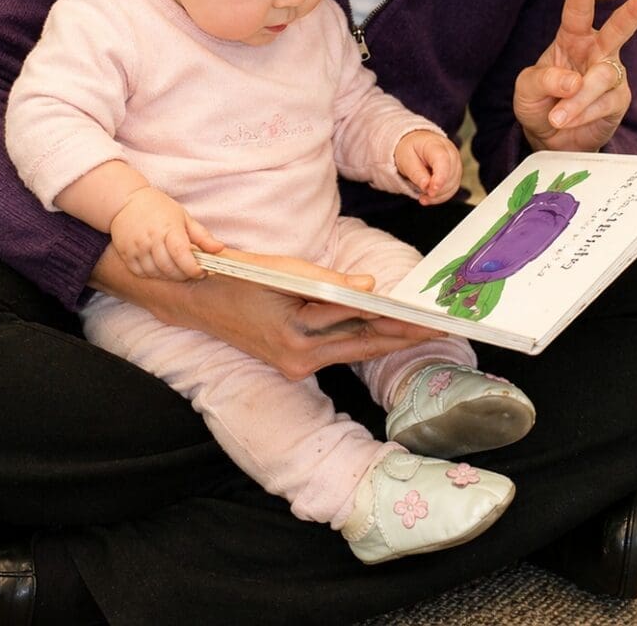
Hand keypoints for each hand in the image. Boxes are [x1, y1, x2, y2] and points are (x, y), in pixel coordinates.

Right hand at [89, 245, 442, 379]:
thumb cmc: (239, 277)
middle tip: (438, 326)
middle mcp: (298, 356)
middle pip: (362, 344)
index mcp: (295, 333)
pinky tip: (386, 331)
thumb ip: (327, 281)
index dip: (395, 320)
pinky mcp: (293, 365)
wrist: (198, 300)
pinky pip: (337, 351)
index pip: (356, 323)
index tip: (425, 315)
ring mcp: (296, 365)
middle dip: (402, 335)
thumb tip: (370, 287)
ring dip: (387, 339)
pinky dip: (363, 339)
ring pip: (353, 350)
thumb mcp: (282, 270)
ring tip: (421, 329)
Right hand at [109, 187, 223, 280]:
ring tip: (175, 267)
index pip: (182, 255)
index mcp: (168, 228)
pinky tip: (159, 266)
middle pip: (170, 268)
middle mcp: (151, 239)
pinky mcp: (126, 254)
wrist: (126, 202)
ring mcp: (137, 247)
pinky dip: (153, 274)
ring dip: (169, 276)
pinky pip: (142, 273)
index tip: (201, 272)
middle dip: (184, 275)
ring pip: (156, 273)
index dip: (193, 268)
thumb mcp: (183, 217)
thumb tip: (219, 249)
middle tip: (190, 271)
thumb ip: (202, 236)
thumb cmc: (159, 208)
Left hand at [394, 130, 463, 204]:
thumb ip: (416, 173)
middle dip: (436, 189)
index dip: (439, 178)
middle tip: (421, 193)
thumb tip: (426, 186)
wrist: (417, 145)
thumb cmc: (411, 149)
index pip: (443, 161)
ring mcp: (455, 164)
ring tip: (422, 195)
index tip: (431, 192)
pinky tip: (429, 197)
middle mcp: (450, 153)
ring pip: (453, 185)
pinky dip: (440, 197)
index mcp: (436, 145)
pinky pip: (452, 190)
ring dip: (437, 195)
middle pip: (450, 176)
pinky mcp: (456, 175)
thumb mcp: (406, 159)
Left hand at [513, 0, 636, 152]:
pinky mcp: (618, 101)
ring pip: (602, 78)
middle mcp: (596, 51)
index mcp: (572, 38)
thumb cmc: (540, 103)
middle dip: (635, 11)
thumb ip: (544, 79)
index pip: (577, 11)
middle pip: (618, 29)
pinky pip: (604, 104)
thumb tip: (574, 82)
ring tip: (557, 117)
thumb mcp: (527, 88)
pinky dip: (583, 113)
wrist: (551, 138)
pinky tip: (568, 121)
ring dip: (578, 99)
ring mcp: (611, 75)